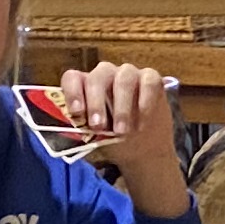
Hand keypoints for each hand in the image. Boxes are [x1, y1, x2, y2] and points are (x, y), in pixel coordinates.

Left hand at [54, 59, 186, 218]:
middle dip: (96, 103)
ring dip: (122, 107)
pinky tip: (142, 121)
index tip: (77, 113)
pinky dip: (145, 101)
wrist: (143, 148)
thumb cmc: (113, 140)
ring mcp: (129, 74)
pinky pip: (148, 83)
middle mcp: (106, 75)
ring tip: (122, 131)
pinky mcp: (152, 80)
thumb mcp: (95, 138)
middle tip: (98, 127)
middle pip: (97, 77)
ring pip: (123, 78)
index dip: (73, 93)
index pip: (73, 78)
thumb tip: (72, 135)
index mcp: (86, 86)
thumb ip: (85, 132)